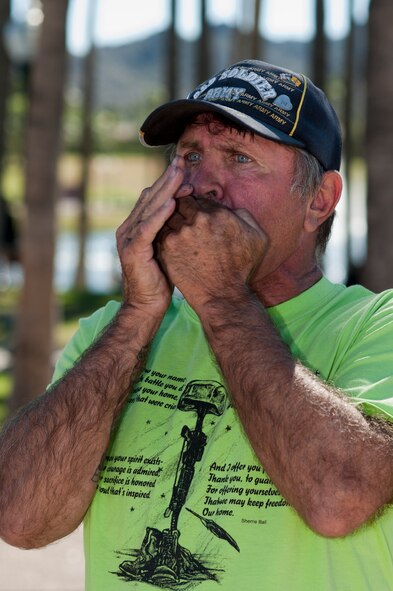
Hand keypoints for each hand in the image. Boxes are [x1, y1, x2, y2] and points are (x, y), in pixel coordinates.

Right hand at [116, 157, 191, 315]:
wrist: (147, 306)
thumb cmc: (161, 279)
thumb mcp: (168, 249)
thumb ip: (173, 230)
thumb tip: (192, 213)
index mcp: (137, 226)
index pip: (153, 197)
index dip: (168, 182)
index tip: (186, 168)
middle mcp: (129, 228)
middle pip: (149, 196)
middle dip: (167, 178)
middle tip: (183, 161)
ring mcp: (128, 239)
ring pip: (148, 208)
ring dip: (165, 190)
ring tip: (180, 175)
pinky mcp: (132, 251)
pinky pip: (147, 229)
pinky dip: (159, 215)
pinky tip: (172, 202)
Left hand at [156, 195, 266, 309]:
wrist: (223, 296)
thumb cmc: (242, 268)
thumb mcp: (257, 237)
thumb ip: (244, 216)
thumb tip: (231, 208)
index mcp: (218, 213)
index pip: (199, 197)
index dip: (195, 203)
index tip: (195, 212)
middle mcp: (198, 219)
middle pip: (181, 203)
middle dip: (181, 209)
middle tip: (182, 219)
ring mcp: (180, 233)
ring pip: (168, 217)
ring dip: (171, 221)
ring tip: (176, 231)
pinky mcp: (167, 248)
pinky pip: (161, 232)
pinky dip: (164, 234)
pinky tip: (170, 242)